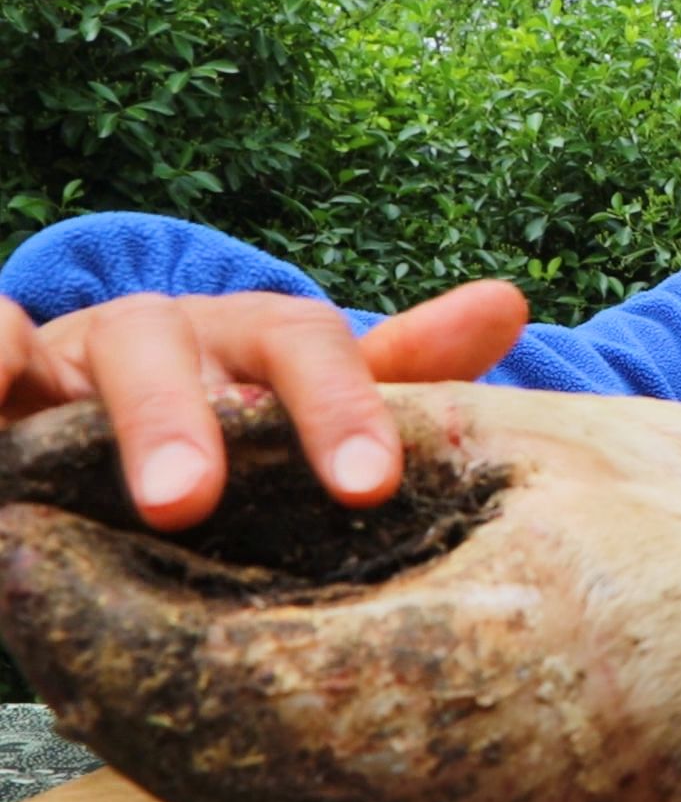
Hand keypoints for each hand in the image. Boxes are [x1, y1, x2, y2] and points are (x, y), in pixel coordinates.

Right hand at [0, 281, 527, 531]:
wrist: (98, 426)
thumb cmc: (230, 422)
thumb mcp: (308, 404)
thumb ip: (395, 373)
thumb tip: (509, 300)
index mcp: (253, 342)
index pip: (304, 351)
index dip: (338, 408)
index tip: (369, 486)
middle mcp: (166, 336)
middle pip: (173, 351)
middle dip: (181, 421)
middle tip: (190, 500)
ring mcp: (76, 355)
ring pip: (88, 355)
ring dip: (96, 411)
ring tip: (107, 485)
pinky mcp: (7, 373)